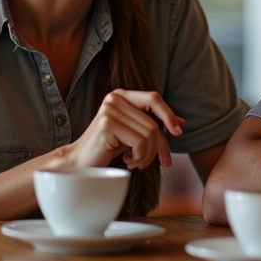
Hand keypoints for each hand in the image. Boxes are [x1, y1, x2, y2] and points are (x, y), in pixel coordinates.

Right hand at [69, 89, 183, 169]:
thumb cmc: (107, 149)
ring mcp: (110, 110)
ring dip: (148, 155)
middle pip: (153, 121)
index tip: (177, 132)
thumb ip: (153, 125)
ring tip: (136, 163)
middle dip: (160, 145)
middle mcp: (115, 98)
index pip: (153, 98)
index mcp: (121, 95)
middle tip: (163, 161)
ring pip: (149, 134)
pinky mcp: (108, 125)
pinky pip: (140, 143)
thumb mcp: (134, 134)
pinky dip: (140, 157)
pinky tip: (127, 162)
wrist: (79, 164)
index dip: (168, 114)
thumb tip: (181, 122)